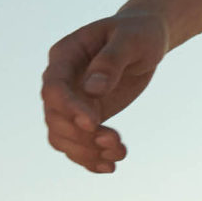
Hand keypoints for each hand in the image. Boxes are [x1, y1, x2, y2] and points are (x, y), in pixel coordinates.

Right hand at [41, 12, 168, 173]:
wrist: (147, 41)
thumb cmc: (139, 33)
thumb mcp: (131, 40)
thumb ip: (111, 61)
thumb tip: (92, 90)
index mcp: (65, 55)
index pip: (54, 87)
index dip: (69, 108)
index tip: (93, 123)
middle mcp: (62, 80)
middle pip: (54, 117)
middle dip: (80, 136)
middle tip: (114, 141)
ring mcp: (72, 100)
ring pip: (62, 136)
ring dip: (86, 152)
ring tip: (118, 154)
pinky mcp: (86, 116)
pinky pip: (77, 144)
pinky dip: (90, 159)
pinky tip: (111, 166)